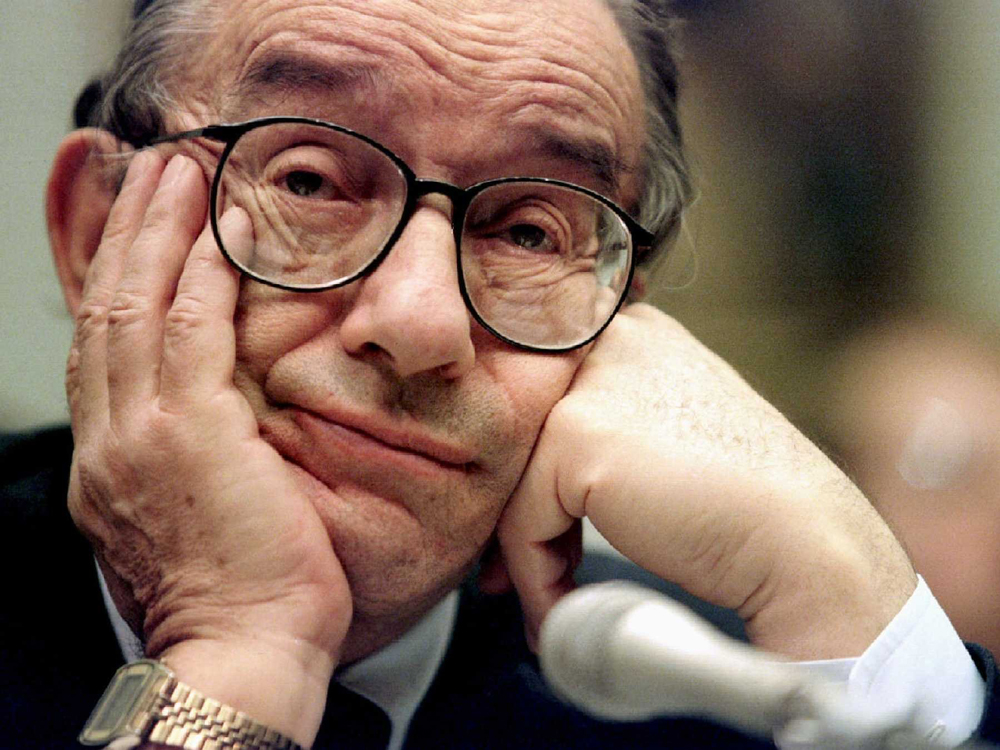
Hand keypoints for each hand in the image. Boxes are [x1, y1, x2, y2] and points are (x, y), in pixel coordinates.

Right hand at [65, 150, 347, 743]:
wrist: (243, 652)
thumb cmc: (240, 595)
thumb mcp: (191, 519)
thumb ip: (185, 462)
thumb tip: (213, 429)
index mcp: (108, 460)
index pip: (103, 344)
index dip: (118, 273)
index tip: (142, 226)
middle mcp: (108, 438)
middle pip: (106, 307)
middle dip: (129, 231)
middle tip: (154, 168)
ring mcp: (139, 433)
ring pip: (138, 303)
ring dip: (160, 229)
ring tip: (182, 169)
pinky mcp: (189, 433)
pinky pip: (190, 330)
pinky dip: (205, 272)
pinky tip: (224, 226)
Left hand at [496, 303, 915, 659]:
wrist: (802, 544)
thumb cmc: (747, 505)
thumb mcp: (670, 438)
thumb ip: (611, 434)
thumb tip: (543, 482)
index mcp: (636, 333)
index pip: (550, 405)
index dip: (540, 477)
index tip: (540, 539)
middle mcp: (609, 340)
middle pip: (525, 440)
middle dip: (523, 514)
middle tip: (524, 581)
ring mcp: (590, 383)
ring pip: (518, 484)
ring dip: (528, 556)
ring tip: (553, 607)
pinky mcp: (576, 436)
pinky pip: (523, 523)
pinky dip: (536, 579)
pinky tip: (562, 612)